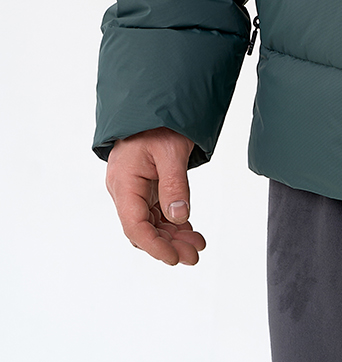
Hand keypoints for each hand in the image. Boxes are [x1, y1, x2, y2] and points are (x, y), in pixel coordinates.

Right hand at [106, 127, 205, 265]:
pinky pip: (156, 212)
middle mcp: (124, 190)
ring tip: (197, 246)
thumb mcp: (171, 151)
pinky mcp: (145, 186)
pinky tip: (189, 232)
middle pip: (143, 229)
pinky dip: (173, 223)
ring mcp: (134, 189)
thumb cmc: (158, 122)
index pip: (135, 226)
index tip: (175, 258)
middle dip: (168, 245)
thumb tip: (180, 216)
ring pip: (151, 223)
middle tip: (194, 255)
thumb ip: (175, 184)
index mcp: (124, 183)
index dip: (155, 246)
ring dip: (173, 236)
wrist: (155, 103)